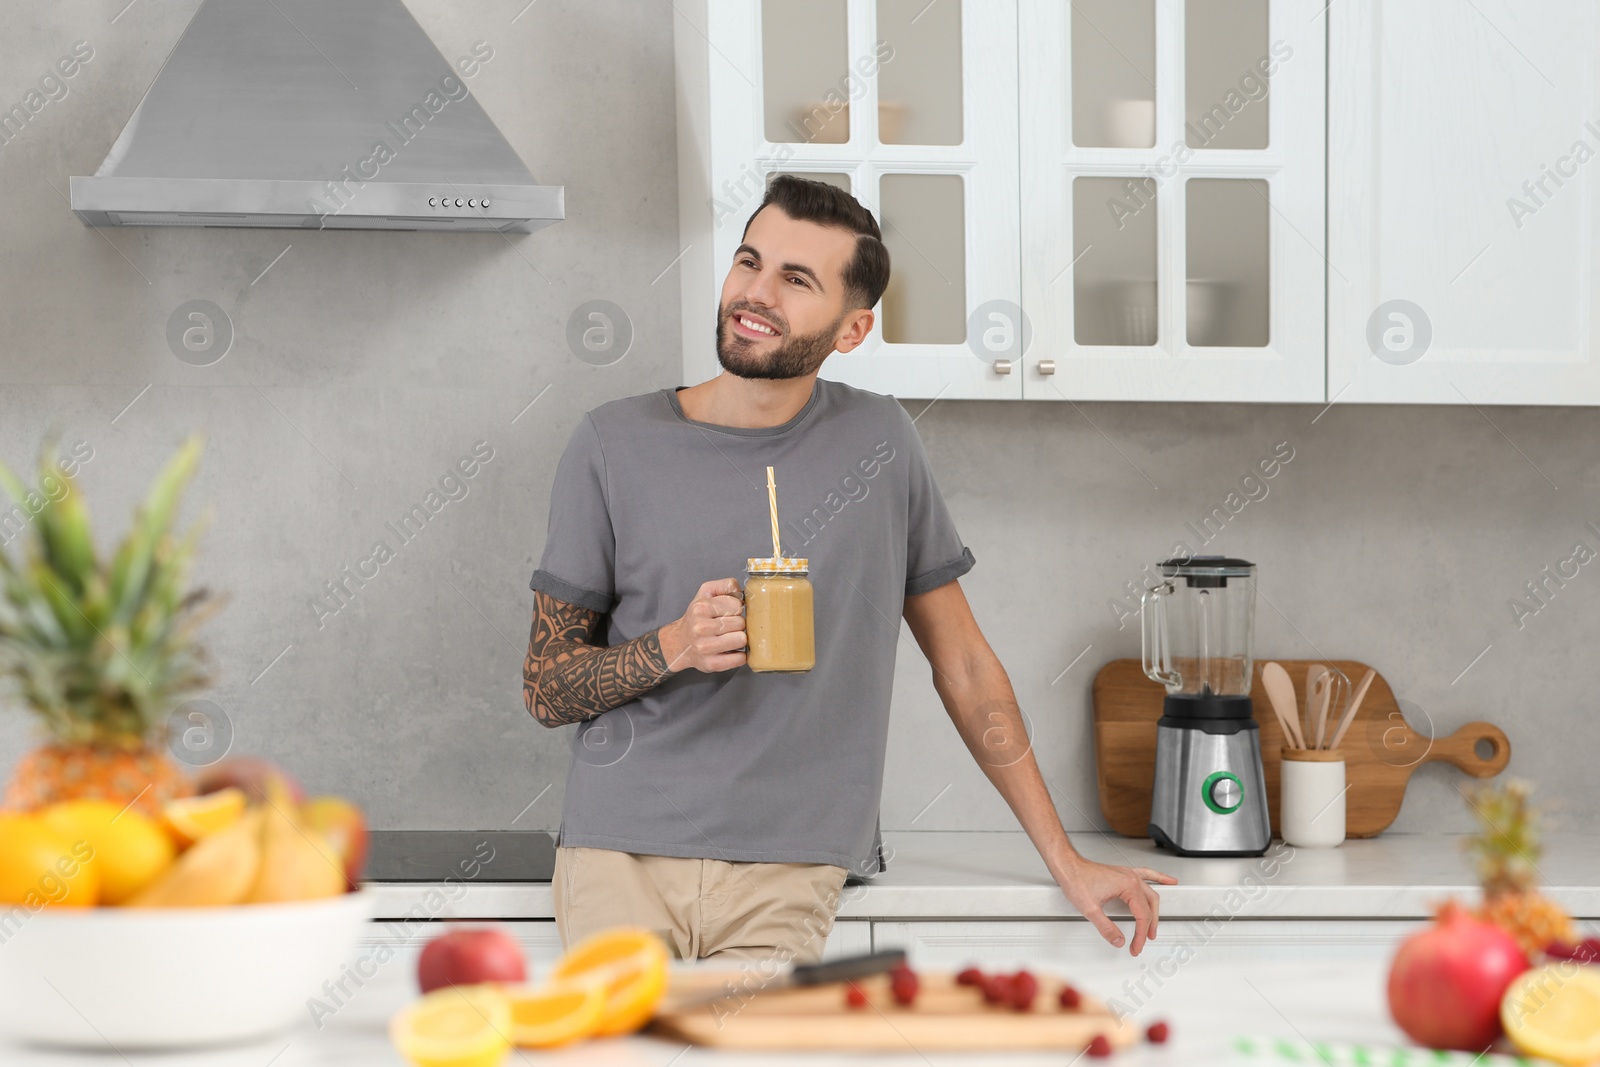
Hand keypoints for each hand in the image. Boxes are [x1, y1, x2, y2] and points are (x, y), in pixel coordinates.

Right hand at [661, 578, 746, 673]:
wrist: (680, 643)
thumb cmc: (696, 617)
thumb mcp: (706, 593)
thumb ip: (725, 585)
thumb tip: (741, 592)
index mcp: (700, 608)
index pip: (736, 606)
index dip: (736, 609)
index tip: (727, 613)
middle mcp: (700, 628)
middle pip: (740, 623)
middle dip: (737, 624)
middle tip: (727, 626)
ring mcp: (705, 648)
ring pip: (741, 639)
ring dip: (739, 639)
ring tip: (729, 637)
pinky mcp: (711, 664)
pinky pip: (739, 659)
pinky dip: (739, 655)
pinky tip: (730, 650)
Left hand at [1055, 855, 1176, 955]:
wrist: (1068, 866)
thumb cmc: (1076, 880)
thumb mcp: (1090, 910)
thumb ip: (1106, 928)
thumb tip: (1119, 940)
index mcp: (1128, 886)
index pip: (1142, 916)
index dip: (1140, 934)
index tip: (1136, 945)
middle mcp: (1131, 878)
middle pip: (1149, 906)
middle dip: (1149, 926)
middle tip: (1143, 940)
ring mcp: (1128, 874)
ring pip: (1151, 894)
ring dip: (1155, 911)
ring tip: (1155, 926)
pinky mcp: (1123, 873)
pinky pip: (1147, 875)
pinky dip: (1159, 878)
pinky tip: (1168, 881)